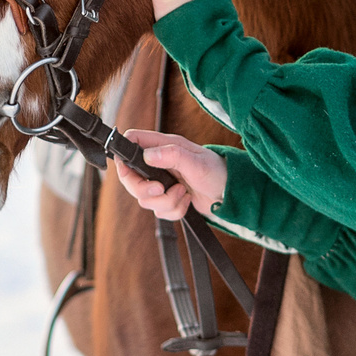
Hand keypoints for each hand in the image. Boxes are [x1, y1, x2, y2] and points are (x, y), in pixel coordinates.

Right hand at [112, 128, 227, 221]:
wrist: (231, 194)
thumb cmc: (217, 171)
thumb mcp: (196, 161)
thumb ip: (172, 155)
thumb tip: (148, 155)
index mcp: (163, 147)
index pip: (132, 144)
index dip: (124, 157)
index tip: (128, 171)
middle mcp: (159, 164)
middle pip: (130, 179)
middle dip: (144, 190)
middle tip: (160, 189)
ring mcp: (162, 183)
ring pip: (145, 200)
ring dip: (166, 201)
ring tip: (184, 192)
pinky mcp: (168, 199)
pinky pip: (160, 211)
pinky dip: (174, 211)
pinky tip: (187, 201)